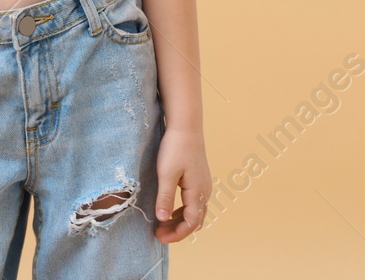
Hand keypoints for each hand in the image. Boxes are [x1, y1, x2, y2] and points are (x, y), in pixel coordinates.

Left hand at [153, 126, 210, 242]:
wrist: (186, 126)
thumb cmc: (175, 148)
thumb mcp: (166, 173)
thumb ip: (165, 197)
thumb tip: (163, 220)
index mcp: (198, 192)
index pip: (191, 223)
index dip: (177, 234)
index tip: (160, 237)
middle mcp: (205, 191)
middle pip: (195, 221)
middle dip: (178, 231)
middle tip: (159, 234)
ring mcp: (204, 185)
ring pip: (195, 212)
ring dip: (180, 221)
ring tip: (162, 224)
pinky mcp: (200, 179)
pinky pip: (194, 202)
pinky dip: (182, 211)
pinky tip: (170, 209)